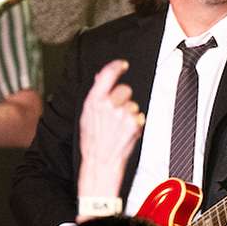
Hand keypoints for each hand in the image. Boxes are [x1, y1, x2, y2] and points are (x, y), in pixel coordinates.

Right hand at [76, 60, 143, 201]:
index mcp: (93, 100)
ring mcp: (122, 113)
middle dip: (124, 98)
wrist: (100, 161)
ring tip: (118, 127)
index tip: (123, 64)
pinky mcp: (133, 122)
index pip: (107, 75)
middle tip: (116, 114)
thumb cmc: (93, 141)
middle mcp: (108, 104)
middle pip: (125, 89)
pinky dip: (135, 124)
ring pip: (133, 104)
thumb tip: (100, 77)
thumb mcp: (87, 115)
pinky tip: (125, 133)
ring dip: (129, 114)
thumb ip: (95, 95)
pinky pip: (139, 116)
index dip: (116, 66)